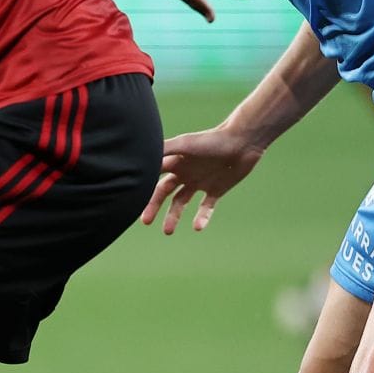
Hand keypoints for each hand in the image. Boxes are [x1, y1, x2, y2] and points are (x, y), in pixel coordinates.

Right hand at [141, 127, 264, 233]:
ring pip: (181, 202)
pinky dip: (201, 217)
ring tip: (167, 231)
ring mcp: (200, 182)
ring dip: (173, 216)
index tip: (131, 200)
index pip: (153, 175)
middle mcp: (185, 172)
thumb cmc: (212, 140)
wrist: (242, 142)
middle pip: (164, 192)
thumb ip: (163, 150)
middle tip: (145, 221)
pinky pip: (206, 207)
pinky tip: (197, 227)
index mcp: (175, 161)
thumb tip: (142, 157)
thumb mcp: (185, 144)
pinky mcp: (216, 190)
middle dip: (153, 206)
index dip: (143, 187)